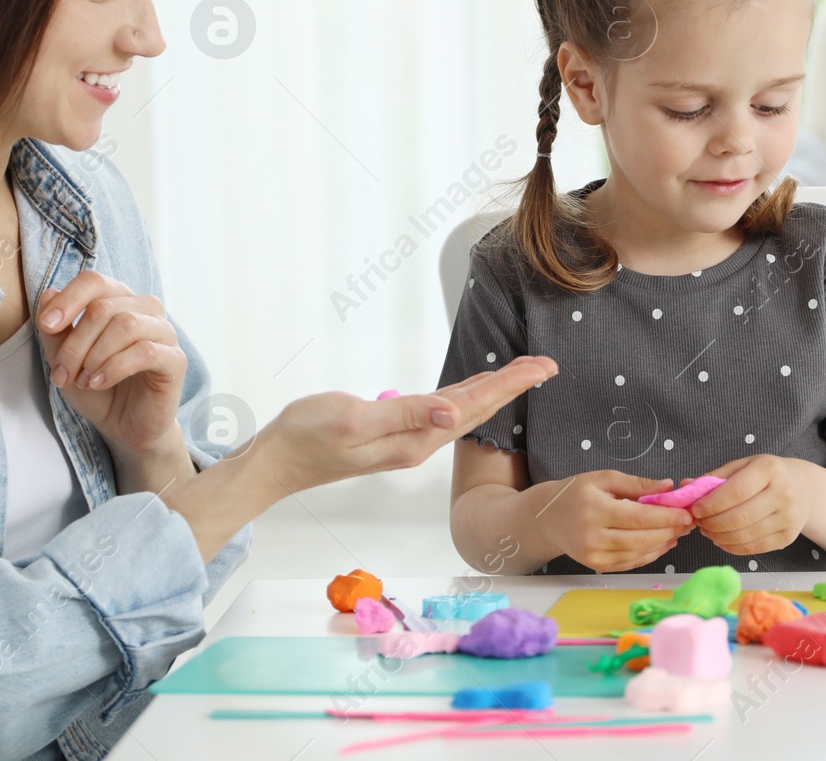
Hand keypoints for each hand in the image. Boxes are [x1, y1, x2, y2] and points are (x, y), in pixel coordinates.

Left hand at [34, 271, 186, 464]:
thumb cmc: (97, 389)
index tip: (46, 326)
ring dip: (95, 355)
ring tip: (83, 380)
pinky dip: (114, 368)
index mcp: (119, 300)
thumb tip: (47, 294)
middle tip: (62, 374)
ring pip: (125, 324)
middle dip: (75, 343)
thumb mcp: (64, 361)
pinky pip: (145, 351)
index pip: (94, 282)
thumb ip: (55, 331)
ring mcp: (164, 332)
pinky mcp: (175, 359)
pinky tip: (99, 383)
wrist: (124, 427)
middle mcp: (145, 309)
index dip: (68, 299)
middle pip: (103, 308)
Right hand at [253, 357, 558, 493]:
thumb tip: (453, 413)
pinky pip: (441, 412)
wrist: (277, 460)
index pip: (475, 407)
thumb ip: (406, 415)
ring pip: (462, 410)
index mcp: (415, 440)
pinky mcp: (392, 433)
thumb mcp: (356, 421)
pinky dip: (464, 395)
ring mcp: (406, 440)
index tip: (543, 367)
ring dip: (494, 390)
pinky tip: (472, 389)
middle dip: (514, 386)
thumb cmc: (308, 437)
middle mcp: (418, 443)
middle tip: (547, 365)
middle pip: (477, 409)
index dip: (511, 384)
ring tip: (522, 373)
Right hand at [531, 471, 696, 572]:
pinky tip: (663, 543)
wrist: (546, 519)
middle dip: (670, 530)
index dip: (666, 516)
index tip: (686, 512)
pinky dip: (650, 554)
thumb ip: (636, 484)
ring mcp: (594, 555)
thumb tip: (668, 486)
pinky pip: (630, 563)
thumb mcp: (602, 478)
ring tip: (679, 531)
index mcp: (594, 509)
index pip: (639, 517)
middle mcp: (592, 536)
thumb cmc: (575, 493)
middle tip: (689, 521)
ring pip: (638, 553)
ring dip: (664, 543)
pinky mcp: (596, 566)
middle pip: (642, 538)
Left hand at [690, 455, 814, 555]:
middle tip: (698, 522)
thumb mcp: (743, 466)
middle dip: (712, 523)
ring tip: (707, 530)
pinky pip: (754, 548)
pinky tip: (721, 539)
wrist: (804, 488)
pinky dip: (732, 547)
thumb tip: (685, 487)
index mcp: (769, 470)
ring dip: (719, 537)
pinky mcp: (788, 537)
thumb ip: (714, 477)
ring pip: (745, 536)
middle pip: (739, 517)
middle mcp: (783, 494)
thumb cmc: (767, 475)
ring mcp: (788, 518)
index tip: (694, 509)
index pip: (735, 492)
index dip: (710, 504)